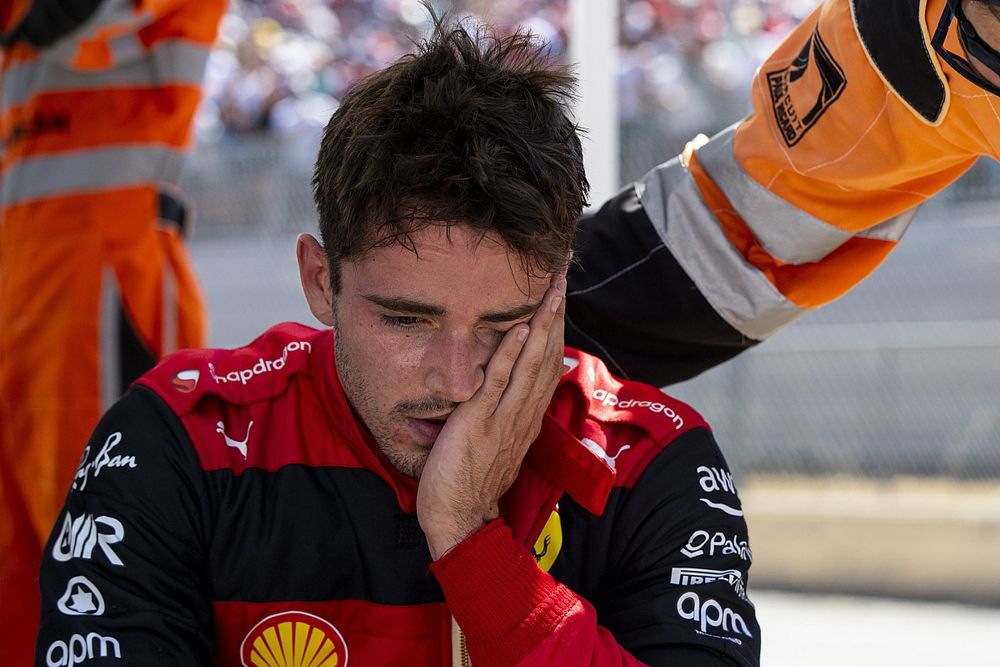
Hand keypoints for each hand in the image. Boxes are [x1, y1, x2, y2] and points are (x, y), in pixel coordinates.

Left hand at [416, 266, 567, 558]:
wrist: (460, 520)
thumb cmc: (469, 482)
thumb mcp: (492, 440)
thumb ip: (497, 412)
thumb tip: (493, 384)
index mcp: (526, 415)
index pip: (548, 362)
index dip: (556, 326)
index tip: (559, 292)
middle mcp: (523, 413)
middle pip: (548, 354)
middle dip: (556, 311)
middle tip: (564, 272)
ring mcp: (504, 418)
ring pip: (532, 363)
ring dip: (544, 323)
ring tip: (553, 287)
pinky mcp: (481, 424)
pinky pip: (500, 383)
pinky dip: (512, 354)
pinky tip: (522, 327)